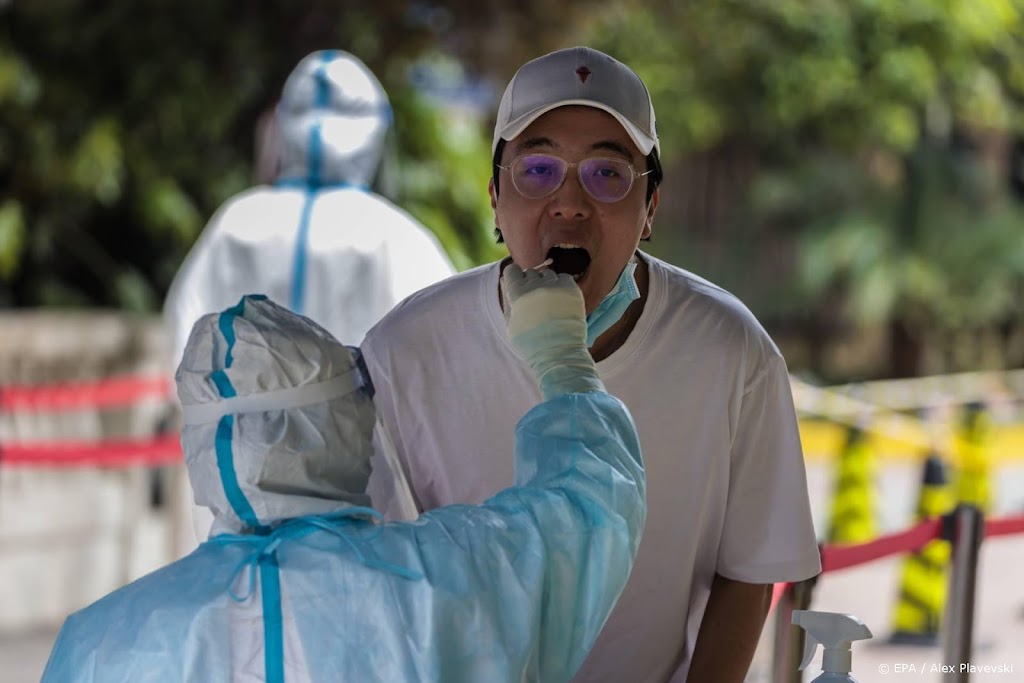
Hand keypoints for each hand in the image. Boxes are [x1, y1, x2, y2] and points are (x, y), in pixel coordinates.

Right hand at [501, 262, 601, 399]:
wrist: (558, 353)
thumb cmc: (531, 344)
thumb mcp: (511, 325)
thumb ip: (509, 303)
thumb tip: (508, 287)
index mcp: (517, 292)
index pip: (512, 269)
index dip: (515, 278)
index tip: (519, 286)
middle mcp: (535, 284)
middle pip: (530, 272)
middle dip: (531, 283)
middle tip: (536, 299)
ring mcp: (555, 285)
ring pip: (548, 274)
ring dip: (547, 284)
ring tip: (550, 301)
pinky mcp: (571, 289)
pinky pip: (564, 278)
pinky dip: (562, 285)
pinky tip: (561, 299)